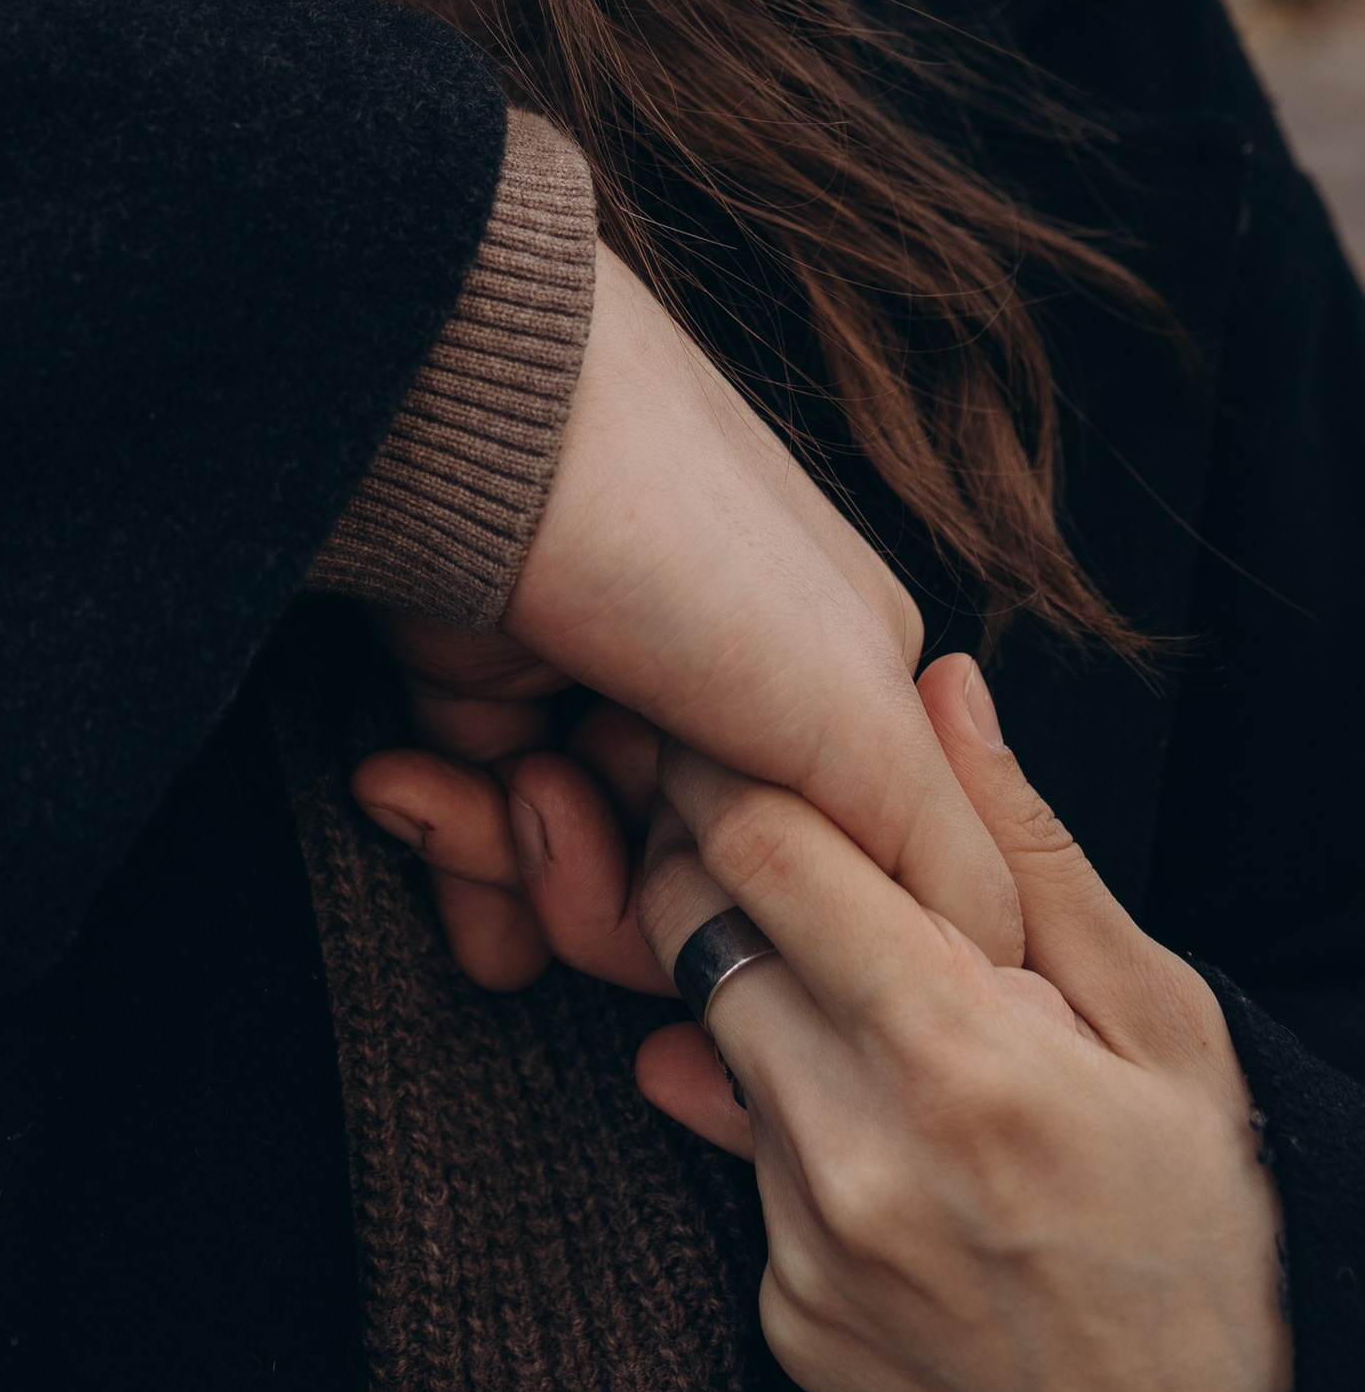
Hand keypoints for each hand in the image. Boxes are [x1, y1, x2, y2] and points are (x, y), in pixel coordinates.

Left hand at [354, 243, 1021, 974]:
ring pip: (584, 883)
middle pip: (695, 905)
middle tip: (560, 801)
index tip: (703, 893)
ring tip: (500, 780)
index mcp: (847, 690)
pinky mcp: (489, 685)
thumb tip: (983, 965)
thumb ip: (941, 854)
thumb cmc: (678, 549)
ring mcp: (606, 690)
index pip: (825, 893)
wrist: (466, 426)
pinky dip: (458, 852)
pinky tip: (407, 797)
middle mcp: (731, 696)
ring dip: (527, 869)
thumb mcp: (852, 708)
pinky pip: (486, 837)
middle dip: (619, 901)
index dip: (762, 928)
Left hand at [630, 656, 1292, 1391]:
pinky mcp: (788, 1323)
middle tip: (763, 832)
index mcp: (957, 1055)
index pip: (760, 849)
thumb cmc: (1214, 1239)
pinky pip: (746, 1173)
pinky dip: (793, 1131)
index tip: (731, 730)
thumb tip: (941, 687)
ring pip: (709, 1046)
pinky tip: (885, 1143)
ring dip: (756, 1000)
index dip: (727, 767)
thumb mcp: (1164, 1026)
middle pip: (693, 931)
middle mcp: (857, 1154)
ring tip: (858, 1001)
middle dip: (705, 857)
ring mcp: (809, 1251)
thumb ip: (1028, 852)